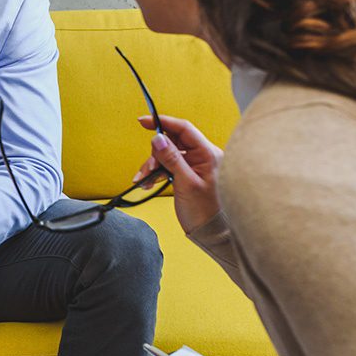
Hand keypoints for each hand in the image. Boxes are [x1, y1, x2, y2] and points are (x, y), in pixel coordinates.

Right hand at [135, 114, 222, 233]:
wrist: (211, 234)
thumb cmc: (205, 212)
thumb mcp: (185, 183)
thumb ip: (172, 159)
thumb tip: (158, 138)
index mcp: (208, 154)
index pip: (184, 129)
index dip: (163, 122)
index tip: (143, 121)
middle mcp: (203, 156)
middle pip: (173, 142)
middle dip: (155, 153)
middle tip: (147, 168)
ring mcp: (195, 165)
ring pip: (167, 154)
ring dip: (153, 165)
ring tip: (144, 180)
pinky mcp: (188, 174)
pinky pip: (168, 166)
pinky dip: (156, 172)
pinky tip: (148, 182)